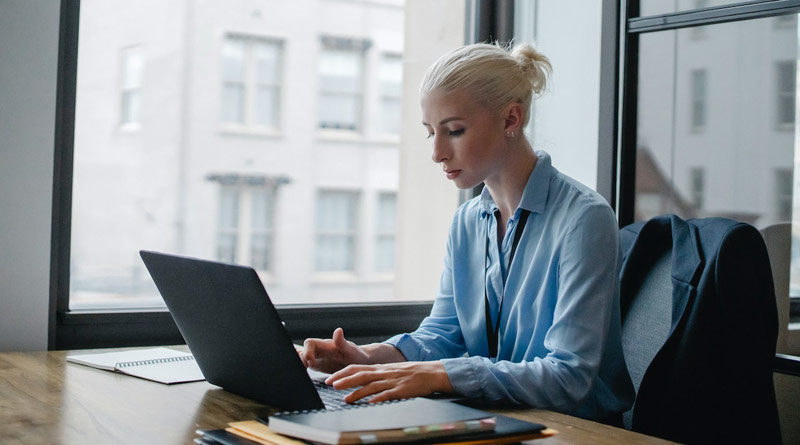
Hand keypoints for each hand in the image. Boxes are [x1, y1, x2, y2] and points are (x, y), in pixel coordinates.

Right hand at [300, 328, 370, 372]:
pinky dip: (301, 367)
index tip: (311, 362)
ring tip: (301, 374)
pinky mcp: (318, 366)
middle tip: (304, 370)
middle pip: (303, 351)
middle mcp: (320, 350)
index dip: (307, 351)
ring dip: (299, 364)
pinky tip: (300, 374)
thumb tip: (338, 330)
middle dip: (300, 360)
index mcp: (326, 345)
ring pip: (302, 358)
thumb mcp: (351, 351)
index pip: (310, 343)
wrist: (361, 362)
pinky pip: (306, 364)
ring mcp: (318, 358)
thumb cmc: (357, 355)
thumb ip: (342, 342)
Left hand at [325, 361, 452, 403]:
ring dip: (357, 392)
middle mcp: (384, 373)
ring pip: (372, 386)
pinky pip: (388, 394)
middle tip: (331, 385)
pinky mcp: (402, 390)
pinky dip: (378, 398)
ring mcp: (393, 381)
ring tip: (346, 398)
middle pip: (361, 375)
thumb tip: (362, 381)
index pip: (357, 368)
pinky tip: (370, 402)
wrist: (432, 372)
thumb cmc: (412, 373)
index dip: (342, 373)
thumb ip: (378, 375)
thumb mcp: (392, 370)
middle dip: (344, 380)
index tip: (330, 379)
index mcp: (381, 368)